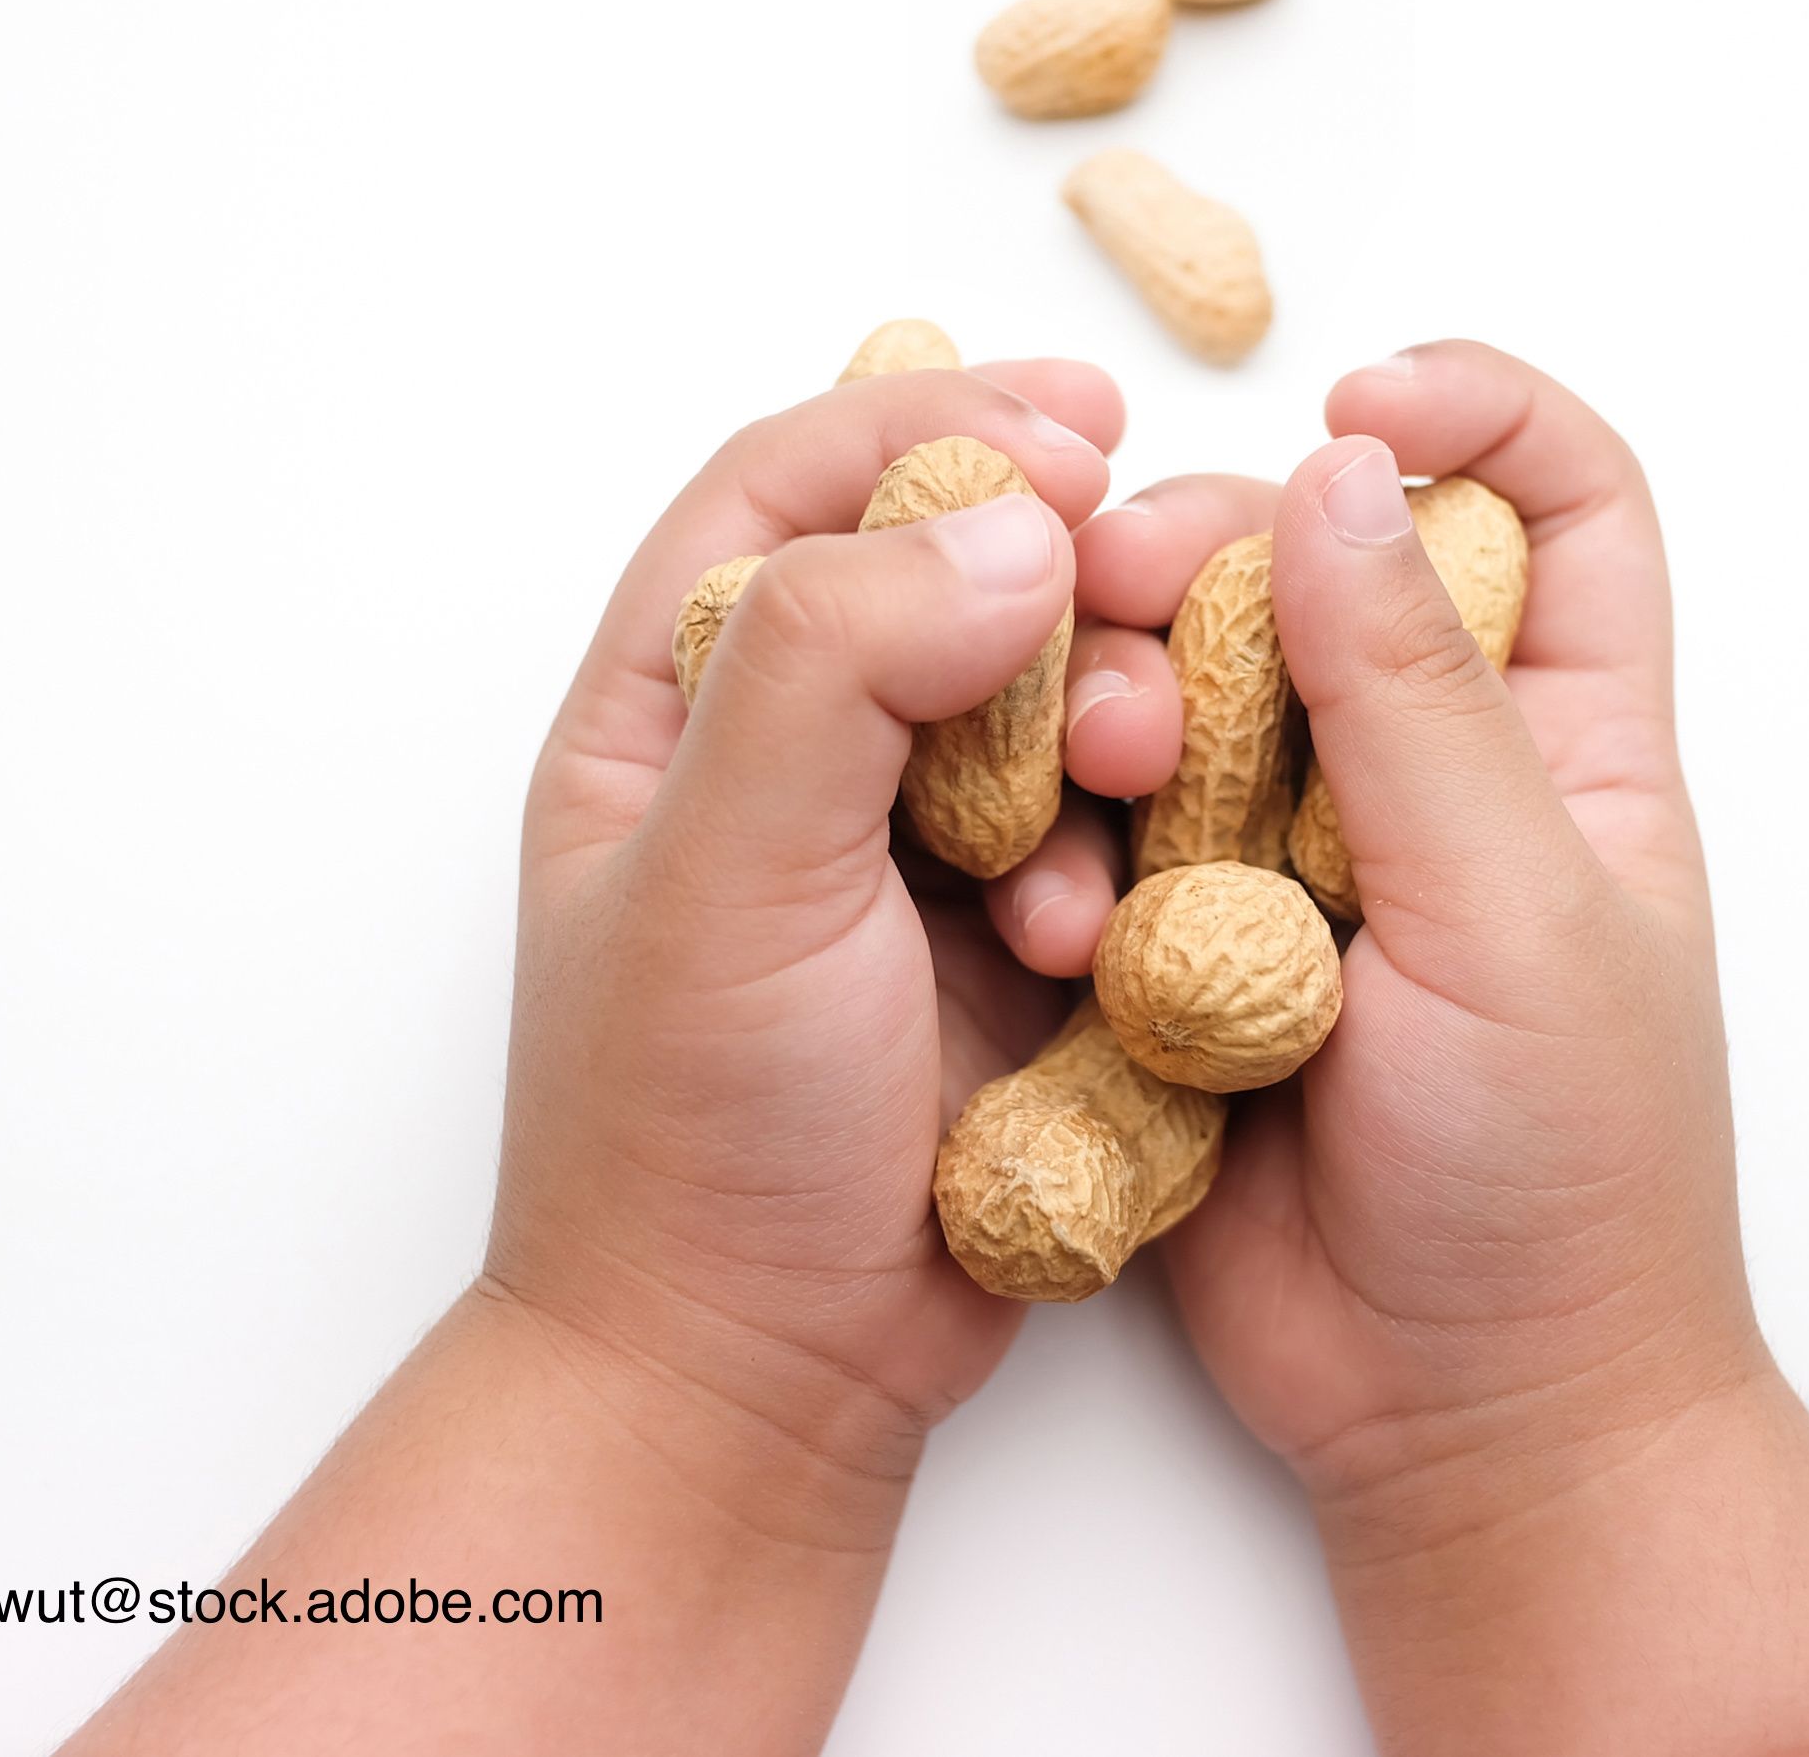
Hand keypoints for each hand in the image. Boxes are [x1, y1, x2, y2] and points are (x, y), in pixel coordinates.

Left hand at [494, 359, 1151, 1511]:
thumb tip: (1012, 530)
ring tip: (1129, 773)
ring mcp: (901, 856)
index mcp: (668, 708)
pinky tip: (1104, 926)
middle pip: (940, 580)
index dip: (929, 427)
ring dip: (1104, 719)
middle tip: (1140, 597)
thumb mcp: (725, 873)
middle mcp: (784, 761)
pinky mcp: (1002, 947)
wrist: (753, 1379)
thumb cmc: (689, 1136)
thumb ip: (839, 669)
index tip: (1076, 430)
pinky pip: (1097, 840)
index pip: (794, 488)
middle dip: (1053, 580)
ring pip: (1039, 710)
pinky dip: (1122, 854)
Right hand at [1077, 340, 1808, 1750]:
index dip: (1467, 410)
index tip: (1350, 401)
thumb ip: (1416, 698)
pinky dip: (1066, 847)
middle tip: (1121, 585)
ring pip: (1184, 702)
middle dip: (1210, 553)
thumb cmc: (1562, 1184)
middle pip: (1313, 574)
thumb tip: (1342, 470)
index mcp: (1561, 742)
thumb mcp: (1513, 915)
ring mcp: (1293, 869)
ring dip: (1116, 706)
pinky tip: (1048, 902)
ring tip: (1090, 784)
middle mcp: (1424, 780)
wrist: (1466, 1425)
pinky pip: (1106, 846)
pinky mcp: (1185, 960)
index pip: (1552, 501)